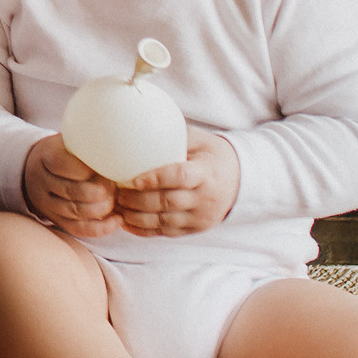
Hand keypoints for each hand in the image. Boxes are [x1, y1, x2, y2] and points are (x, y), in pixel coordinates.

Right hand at [21, 137, 120, 236]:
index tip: (105, 168)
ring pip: (74, 211)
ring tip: (115, 202)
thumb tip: (121, 140)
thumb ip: (90, 141)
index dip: (85, 169)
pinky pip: (77, 228)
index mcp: (46, 156)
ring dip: (100, 209)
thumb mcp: (71, 139)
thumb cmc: (65, 151)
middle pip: (70, 191)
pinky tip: (117, 221)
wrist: (38, 168)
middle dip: (97, 192)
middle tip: (113, 188)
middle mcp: (42, 180)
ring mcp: (46, 202)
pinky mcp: (55, 219)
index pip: (61, 164)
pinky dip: (100, 228)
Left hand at [112, 129, 239, 236]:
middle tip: (117, 194)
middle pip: (169, 202)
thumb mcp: (199, 140)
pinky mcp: (196, 229)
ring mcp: (201, 217)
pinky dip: (145, 230)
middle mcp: (206, 198)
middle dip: (139, 201)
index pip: (181, 177)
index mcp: (207, 172)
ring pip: (165, 222)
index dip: (156, 179)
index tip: (133, 179)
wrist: (240, 180)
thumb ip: (172, 137)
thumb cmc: (211, 154)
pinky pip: (167, 233)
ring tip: (118, 207)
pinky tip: (128, 222)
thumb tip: (138, 124)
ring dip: (138, 217)